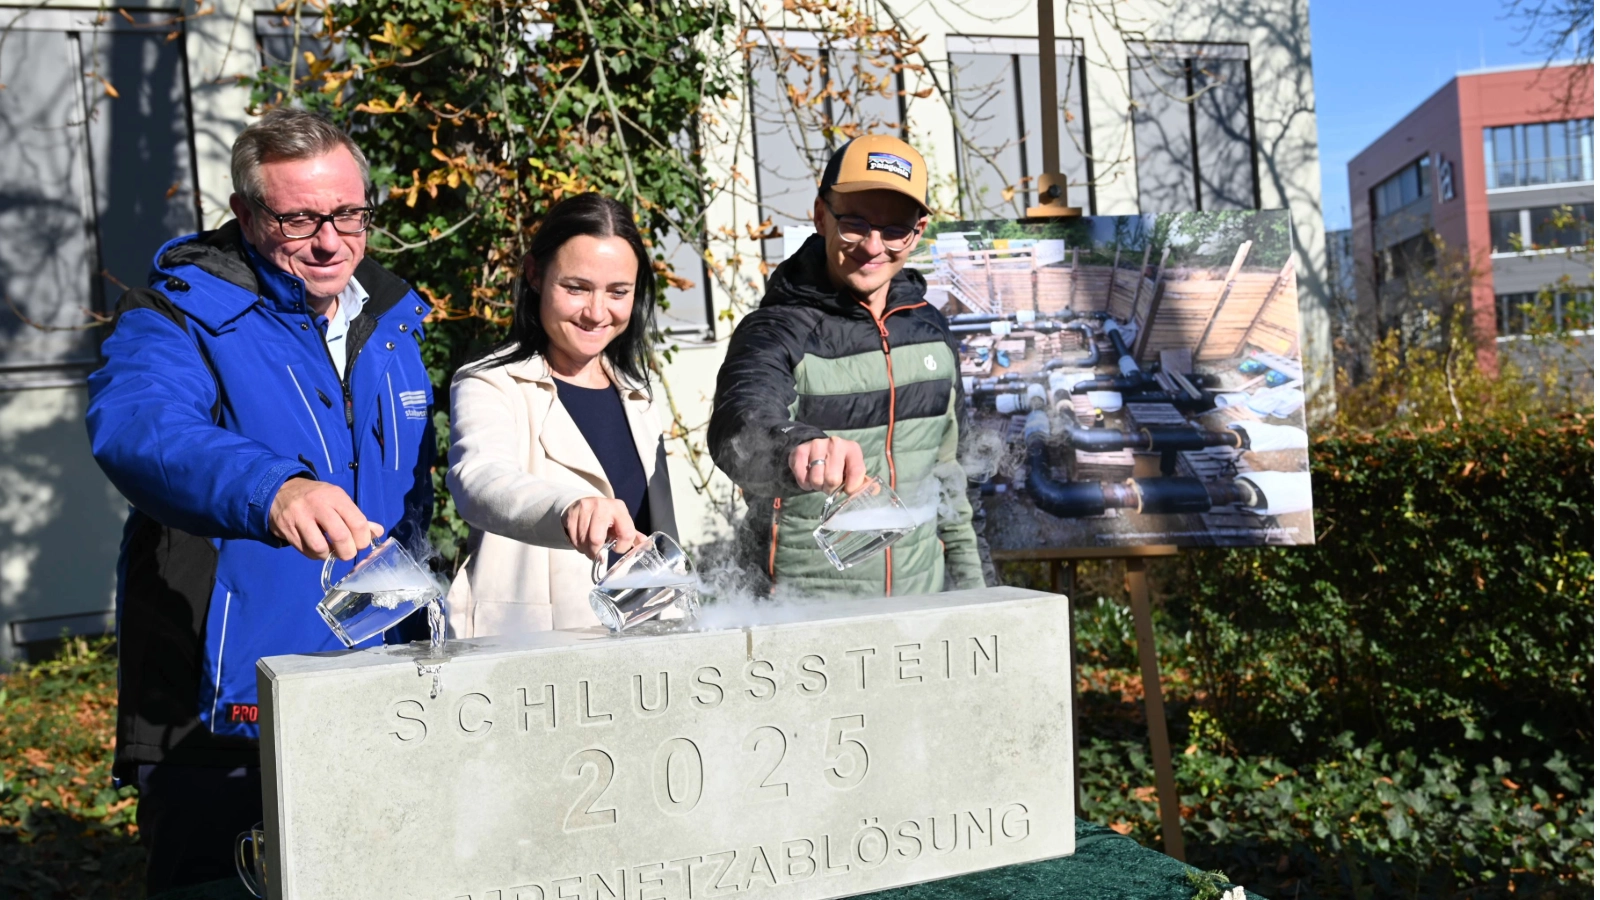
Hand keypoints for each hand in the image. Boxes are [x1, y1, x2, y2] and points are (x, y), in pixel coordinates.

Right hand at [269, 477, 383, 560]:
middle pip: (340, 536)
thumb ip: (357, 517)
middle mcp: (318, 505)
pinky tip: (316, 548)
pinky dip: (315, 555)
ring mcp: (299, 517)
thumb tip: (378, 532)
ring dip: (329, 555)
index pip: (358, 522)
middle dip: (348, 551)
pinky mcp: (286, 529)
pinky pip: (305, 550)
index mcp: (335, 496)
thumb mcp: (337, 500)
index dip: (363, 539)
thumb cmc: (316, 497)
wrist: (280, 490)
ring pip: (320, 547)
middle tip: (347, 553)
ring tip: (330, 551)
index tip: (361, 544)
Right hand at [562, 497, 645, 560]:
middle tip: (598, 555)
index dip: (622, 547)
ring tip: (590, 548)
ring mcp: (584, 509)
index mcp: (619, 508)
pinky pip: (573, 538)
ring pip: (583, 541)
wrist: (586, 503)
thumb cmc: (607, 518)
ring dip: (586, 550)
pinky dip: (577, 546)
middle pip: (597, 539)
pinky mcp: (571, 514)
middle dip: (596, 552)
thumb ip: (632, 534)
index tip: (616, 549)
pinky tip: (582, 542)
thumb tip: (645, 544)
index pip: (626, 533)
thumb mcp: (621, 522)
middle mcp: (602, 506)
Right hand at [789, 436, 866, 494]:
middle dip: (831, 488)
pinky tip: (809, 477)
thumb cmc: (838, 463)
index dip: (852, 487)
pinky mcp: (800, 451)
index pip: (857, 471)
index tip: (848, 490)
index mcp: (852, 448)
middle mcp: (835, 443)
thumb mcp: (852, 469)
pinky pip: (803, 478)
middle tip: (830, 484)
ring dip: (817, 486)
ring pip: (817, 480)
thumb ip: (862, 481)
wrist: (815, 449)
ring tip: (820, 479)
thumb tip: (875, 490)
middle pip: (833, 479)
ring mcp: (817, 445)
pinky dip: (806, 484)